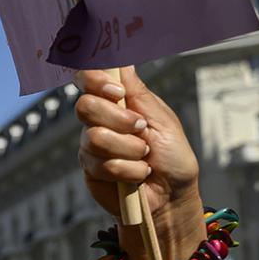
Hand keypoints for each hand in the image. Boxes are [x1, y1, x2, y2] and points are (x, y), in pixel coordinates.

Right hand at [74, 67, 200, 229]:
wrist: (172, 197)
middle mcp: (100, 122)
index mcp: (117, 103)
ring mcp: (92, 147)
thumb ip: (139, 93)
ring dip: (129, 150)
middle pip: (85, 106)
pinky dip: (128, 170)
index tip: (116, 90)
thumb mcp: (163, 120)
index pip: (89, 80)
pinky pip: (101, 164)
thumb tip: (123, 62)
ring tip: (145, 158)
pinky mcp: (91, 170)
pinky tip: (137, 175)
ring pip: (95, 138)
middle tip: (140, 130)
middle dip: (117, 119)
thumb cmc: (173, 158)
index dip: (93, 79)